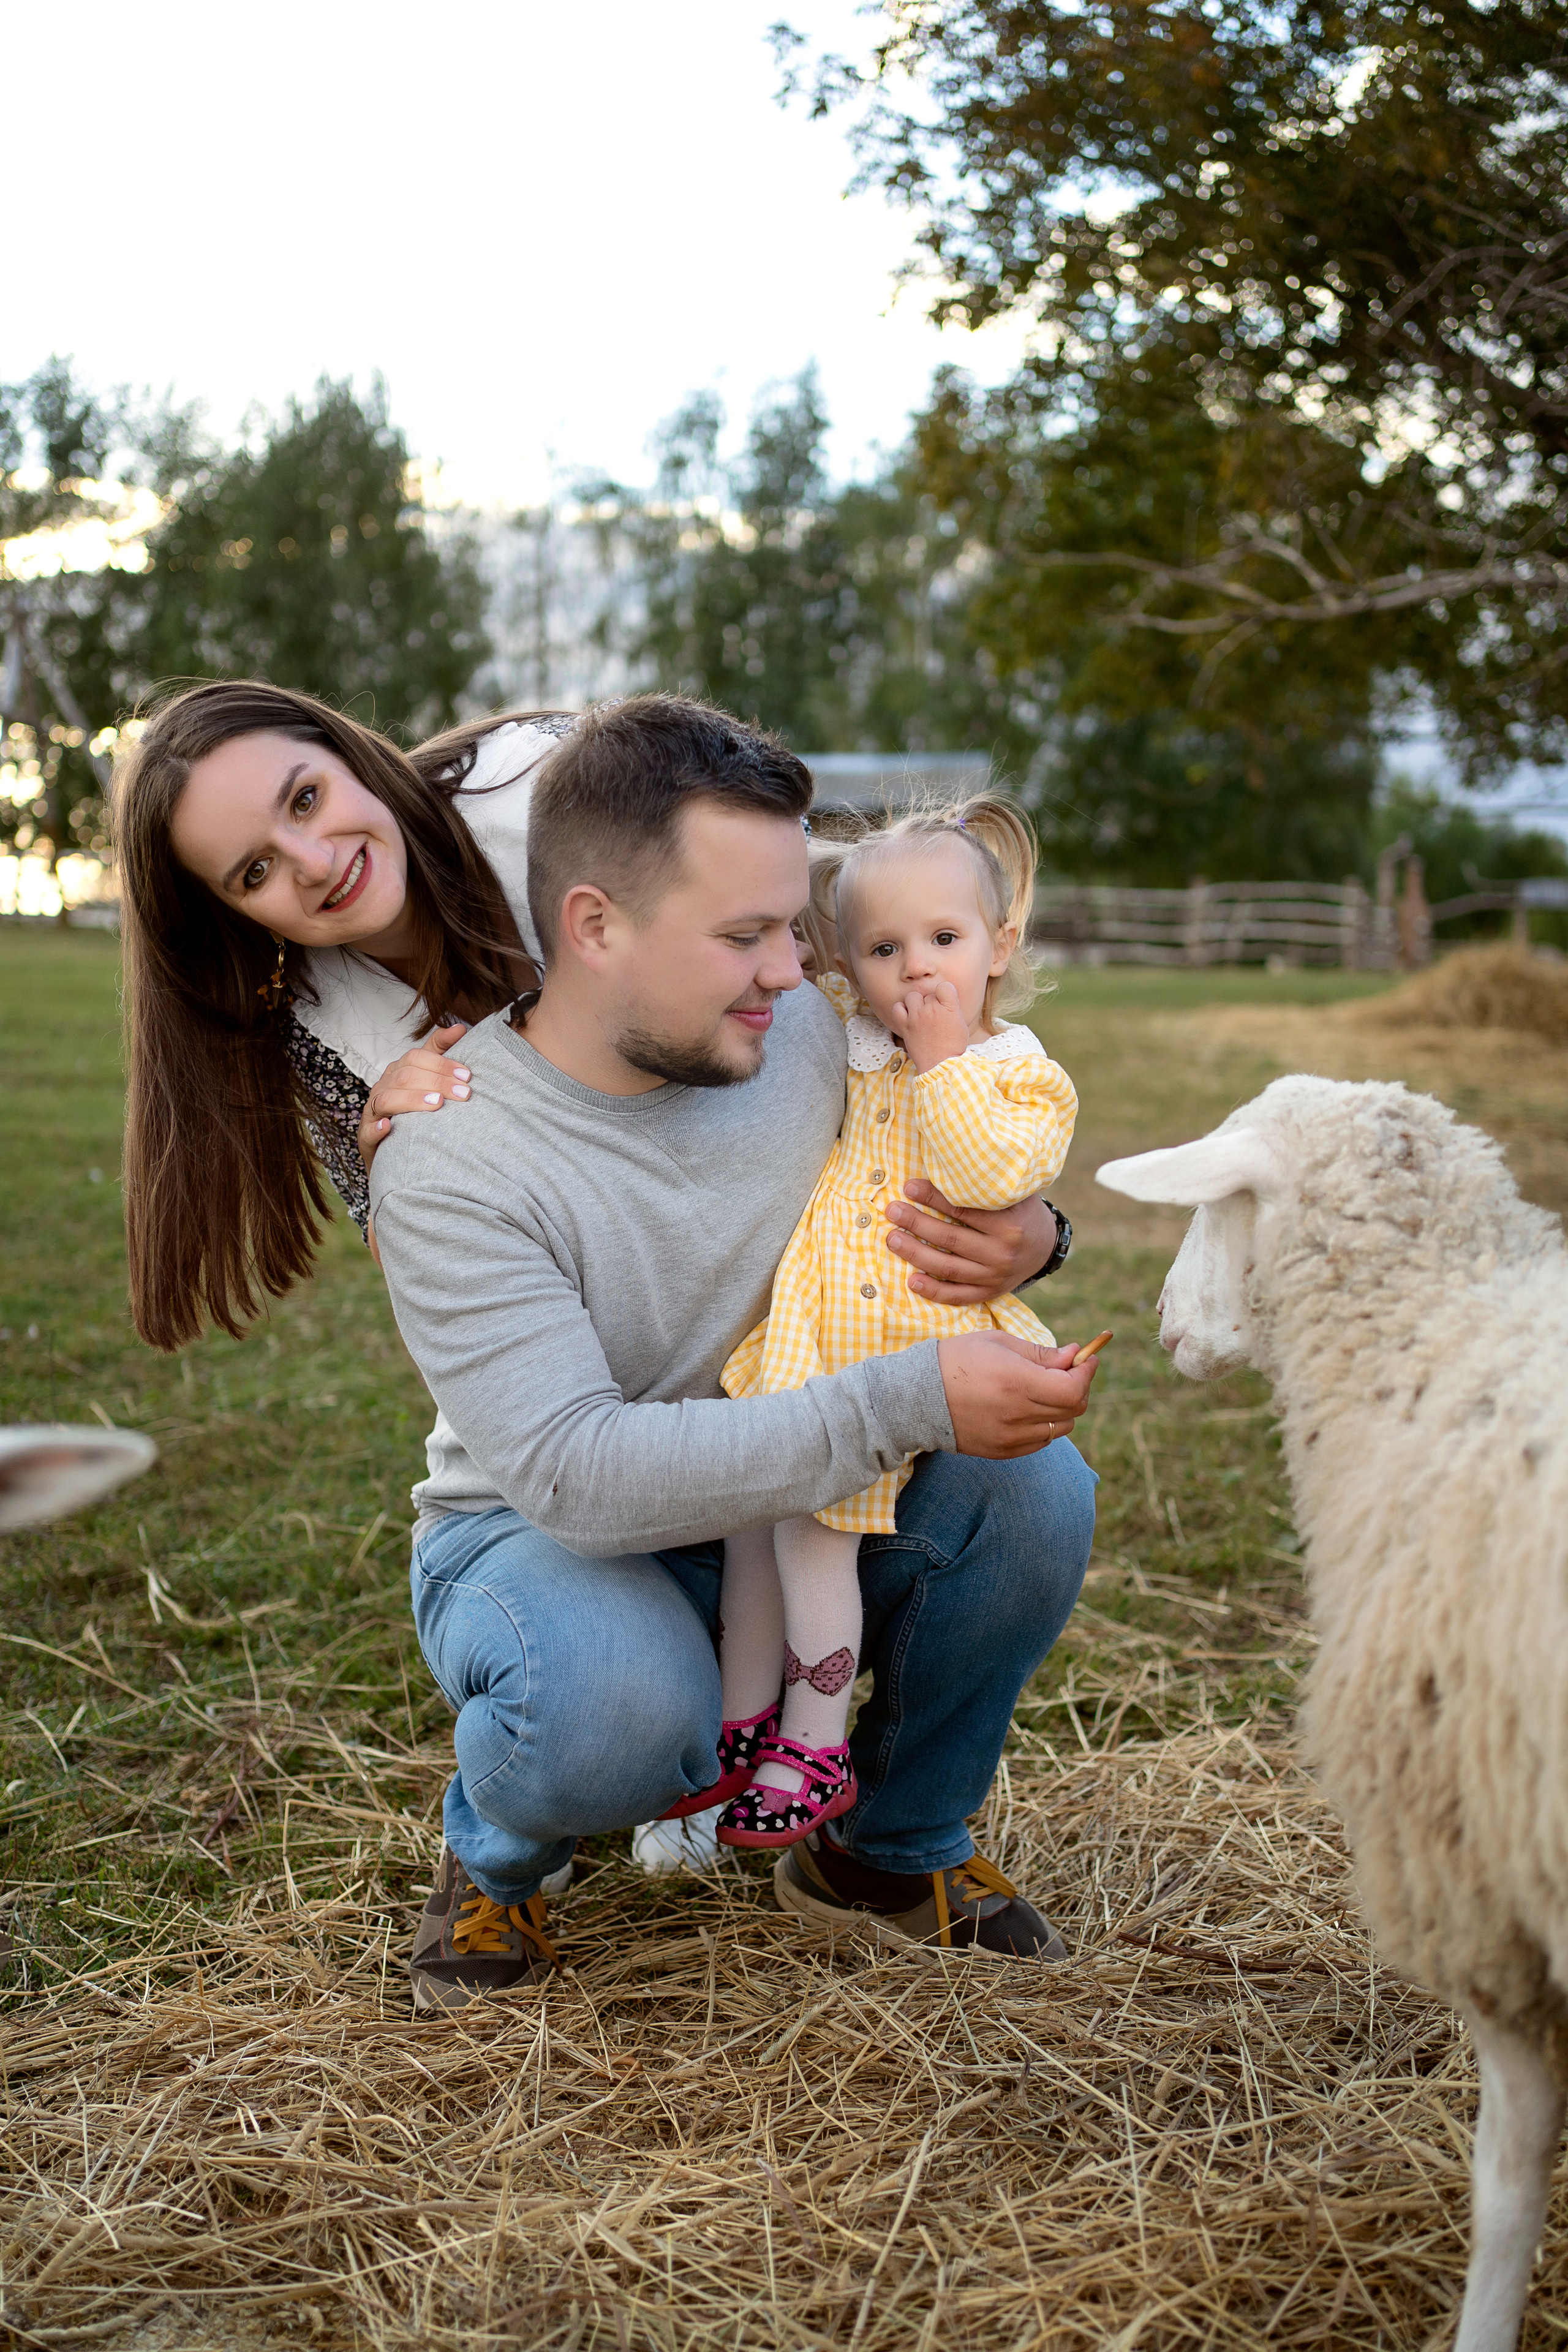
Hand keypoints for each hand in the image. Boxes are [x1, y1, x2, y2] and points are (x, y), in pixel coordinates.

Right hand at [357, 1023, 471, 1174]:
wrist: (399, 1155)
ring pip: (387, 1099)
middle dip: (436, 1082)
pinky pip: (368, 1131)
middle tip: (464, 1093)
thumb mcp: (427, 1081)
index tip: (467, 1075)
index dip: (440, 1064)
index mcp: (397, 1073)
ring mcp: (372, 1113)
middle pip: (405, 1076)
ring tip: (437, 1104)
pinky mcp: (366, 1138)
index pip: (415, 1058)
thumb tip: (459, 1028)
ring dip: (413, 1100)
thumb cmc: (415, 1114)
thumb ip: (439, 1054)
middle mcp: (382, 1088)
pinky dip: (378, 1128)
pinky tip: (390, 1127)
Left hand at [884, 1180, 1056, 1305]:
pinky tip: (912, 1281)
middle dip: (916, 1223)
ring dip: (916, 1254)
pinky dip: (934, 1291)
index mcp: (1009, 1225)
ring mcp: (995, 1277)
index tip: (909, 1187)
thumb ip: (986, 1185)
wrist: (1046, 1246)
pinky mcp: (989, 1293)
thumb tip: (948, 1165)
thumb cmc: (1022, 1211)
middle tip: (892, 1211)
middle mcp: (1002, 1254)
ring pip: (949, 1268)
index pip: (963, 1210)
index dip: (933, 1198)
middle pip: (950, 1239)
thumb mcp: (1014, 1193)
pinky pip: (958, 1296)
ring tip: (892, 1240)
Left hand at [890, 978, 969, 1071]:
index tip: (945, 1004)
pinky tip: (908, 1016)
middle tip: (934, 1017)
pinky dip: (901, 1010)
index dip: (945, 994)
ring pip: (913, 996)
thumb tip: (945, 997)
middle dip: (931, 1003)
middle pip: (929, 994)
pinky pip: (897, 1007)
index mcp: (949, 1008)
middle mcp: (932, 1009)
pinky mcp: (905, 1025)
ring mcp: (917, 1017)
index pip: (944, 986)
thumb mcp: (960, 1023)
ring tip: (920, 1015)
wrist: (940, 1064)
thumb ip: (952, 1007)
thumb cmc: (953, 1046)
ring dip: (916, 1003)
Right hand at [937, 1332, 1098, 1457]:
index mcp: (1017, 1382)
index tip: (1086, 1358)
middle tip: (1067, 1371)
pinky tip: (1028, 1408)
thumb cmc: (957, 1360)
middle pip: (1073, 1409)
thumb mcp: (999, 1343)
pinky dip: (1045, 1424)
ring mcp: (1010, 1437)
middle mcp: (1017, 1414)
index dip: (1086, 1372)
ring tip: (1045, 1390)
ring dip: (1062, 1408)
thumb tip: (1074, 1355)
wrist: (918, 1397)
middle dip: (1078, 1386)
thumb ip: (1041, 1353)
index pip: (1074, 1388)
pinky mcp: (1003, 1451)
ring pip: (1062, 1428)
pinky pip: (1042, 1441)